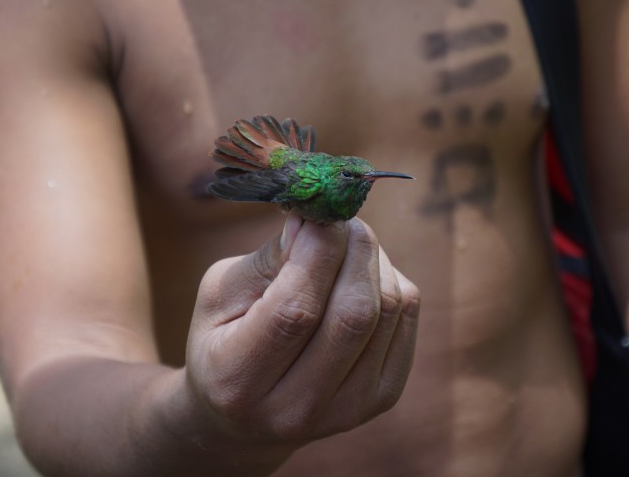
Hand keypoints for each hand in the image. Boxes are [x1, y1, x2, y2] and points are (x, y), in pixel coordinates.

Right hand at [184, 214, 419, 447]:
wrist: (247, 413)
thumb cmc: (226, 336)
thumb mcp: (222, 293)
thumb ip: (270, 258)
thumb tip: (321, 222)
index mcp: (238, 380)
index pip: (295, 312)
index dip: (317, 253)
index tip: (319, 215)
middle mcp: (295, 408)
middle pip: (354, 314)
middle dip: (355, 249)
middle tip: (341, 221)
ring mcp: (347, 410)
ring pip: (388, 311)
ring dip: (374, 260)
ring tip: (347, 246)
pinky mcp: (383, 397)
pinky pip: (406, 316)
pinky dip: (391, 280)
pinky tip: (362, 277)